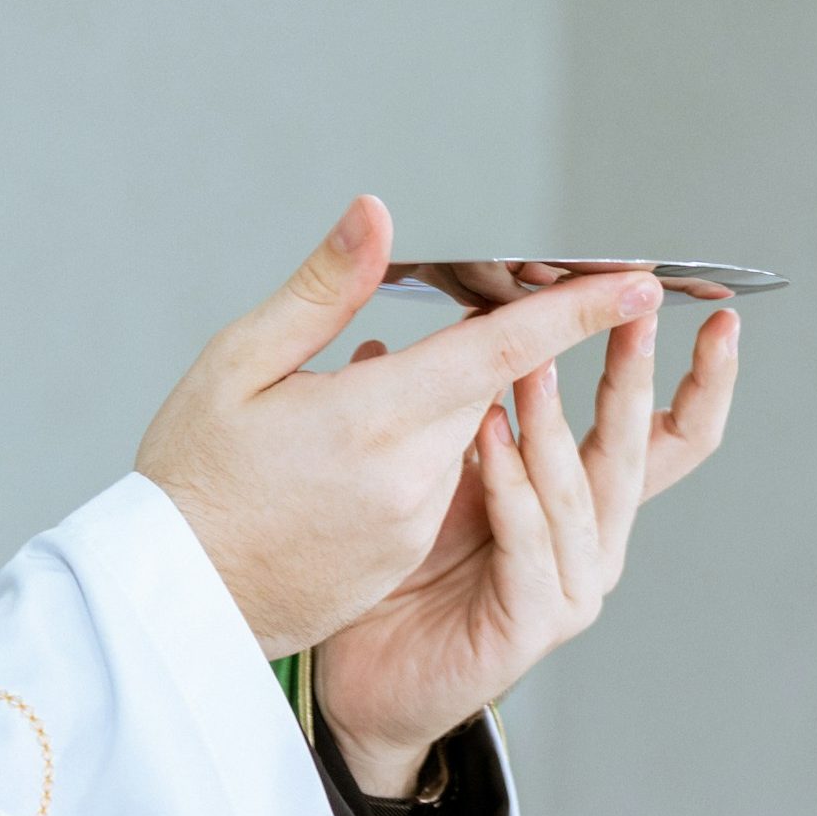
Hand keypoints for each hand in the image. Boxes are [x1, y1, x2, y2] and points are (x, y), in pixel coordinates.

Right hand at [136, 196, 664, 658]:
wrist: (178, 598)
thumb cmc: (193, 476)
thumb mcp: (235, 366)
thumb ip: (318, 292)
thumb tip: (376, 217)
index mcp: (368, 421)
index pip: (499, 355)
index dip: (575, 314)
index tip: (637, 285)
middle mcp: (407, 479)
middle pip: (487, 393)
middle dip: (489, 352)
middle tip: (458, 314)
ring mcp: (410, 527)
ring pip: (463, 440)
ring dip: (439, 406)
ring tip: (359, 404)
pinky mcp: (403, 558)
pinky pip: (437, 487)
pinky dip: (417, 456)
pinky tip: (350, 455)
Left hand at [315, 307, 740, 794]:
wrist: (368, 679)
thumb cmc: (406, 581)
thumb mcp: (449, 475)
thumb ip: (475, 410)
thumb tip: (468, 320)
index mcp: (587, 506)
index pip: (668, 438)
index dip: (704, 383)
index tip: (717, 320)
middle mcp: (593, 546)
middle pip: (640, 453)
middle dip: (634, 377)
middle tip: (632, 309)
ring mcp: (571, 589)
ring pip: (582, 492)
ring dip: (556, 421)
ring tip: (533, 357)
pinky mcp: (534, 622)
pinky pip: (530, 542)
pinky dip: (511, 486)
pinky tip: (490, 438)